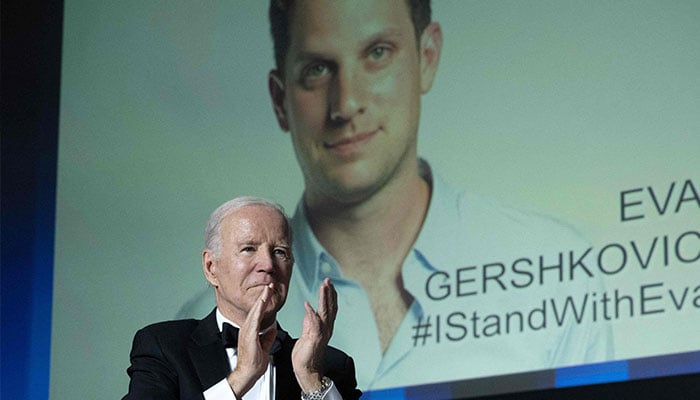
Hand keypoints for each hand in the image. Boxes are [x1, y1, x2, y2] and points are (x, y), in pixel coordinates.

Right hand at [227, 284, 277, 396]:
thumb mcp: (264, 347)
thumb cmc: (254, 363)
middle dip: (263, 296)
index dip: (264, 302)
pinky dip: (258, 310)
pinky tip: (261, 303)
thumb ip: (267, 338)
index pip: (259, 313)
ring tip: (267, 289)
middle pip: (256, 309)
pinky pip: (254, 320)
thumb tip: (272, 330)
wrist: (247, 374)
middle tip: (269, 284)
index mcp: (251, 331)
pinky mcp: (248, 336)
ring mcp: (247, 332)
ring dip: (261, 300)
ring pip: (255, 312)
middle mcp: (247, 329)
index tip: (269, 292)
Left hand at [291, 278, 336, 392]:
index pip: (329, 308)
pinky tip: (307, 304)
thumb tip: (309, 312)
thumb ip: (309, 323)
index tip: (328, 284)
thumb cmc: (306, 355)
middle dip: (329, 293)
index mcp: (324, 327)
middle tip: (328, 280)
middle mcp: (326, 329)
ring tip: (323, 286)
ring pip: (325, 311)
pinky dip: (311, 312)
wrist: (306, 370)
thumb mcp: (307, 334)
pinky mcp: (315, 338)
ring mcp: (322, 333)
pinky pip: (314, 323)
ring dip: (324, 298)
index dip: (329, 295)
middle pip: (330, 307)